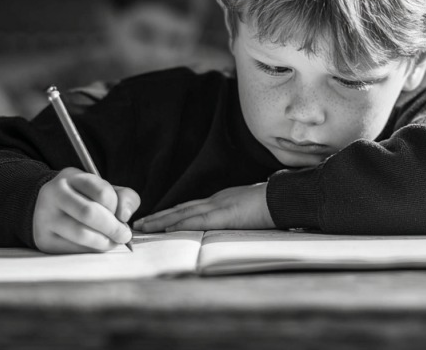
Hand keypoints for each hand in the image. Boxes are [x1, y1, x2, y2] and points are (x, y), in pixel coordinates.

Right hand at [32, 167, 140, 252]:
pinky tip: (96, 246)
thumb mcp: (103, 188)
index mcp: (71, 177)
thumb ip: (123, 197)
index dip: (117, 207)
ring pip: (81, 234)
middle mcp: (54, 194)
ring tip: (112, 242)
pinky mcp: (44, 239)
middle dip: (113, 228)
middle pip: (89, 213)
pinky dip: (91, 250)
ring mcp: (45, 217)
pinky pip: (73, 249)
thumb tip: (125, 216)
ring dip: (104, 242)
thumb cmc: (83, 198)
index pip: (102, 192)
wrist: (48, 207)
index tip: (123, 217)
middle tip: (124, 236)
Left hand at [133, 183, 271, 232]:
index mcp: (223, 200)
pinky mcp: (223, 215)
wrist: (285, 198)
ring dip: (162, 220)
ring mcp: (219, 206)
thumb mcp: (252, 210)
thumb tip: (236, 222)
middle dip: (160, 216)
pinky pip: (196, 220)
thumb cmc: (274, 205)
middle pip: (182, 208)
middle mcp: (216, 200)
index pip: (192, 207)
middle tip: (141, 223)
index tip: (158, 218)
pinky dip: (179, 223)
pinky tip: (166, 228)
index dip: (173, 213)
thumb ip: (239, 215)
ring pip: (183, 213)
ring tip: (144, 226)